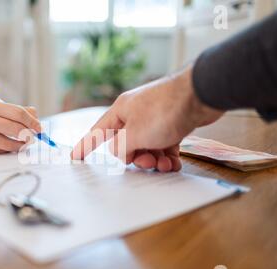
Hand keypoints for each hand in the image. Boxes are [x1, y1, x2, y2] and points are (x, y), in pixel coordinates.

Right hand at [0, 102, 40, 153]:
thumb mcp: (0, 110)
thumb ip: (20, 112)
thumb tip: (36, 119)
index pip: (18, 113)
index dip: (32, 122)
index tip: (40, 128)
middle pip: (15, 129)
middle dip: (28, 135)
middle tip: (33, 138)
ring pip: (8, 144)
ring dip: (20, 145)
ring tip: (24, 143)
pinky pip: (0, 152)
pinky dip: (8, 150)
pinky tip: (9, 146)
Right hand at [71, 67, 223, 171]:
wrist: (201, 95)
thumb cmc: (164, 111)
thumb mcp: (135, 135)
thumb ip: (121, 148)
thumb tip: (120, 153)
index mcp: (120, 112)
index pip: (97, 132)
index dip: (85, 146)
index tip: (75, 158)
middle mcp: (135, 114)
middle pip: (126, 144)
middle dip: (137, 158)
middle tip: (149, 162)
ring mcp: (154, 119)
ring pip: (147, 147)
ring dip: (155, 160)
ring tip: (166, 165)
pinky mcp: (172, 124)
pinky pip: (164, 146)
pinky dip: (167, 157)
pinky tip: (175, 164)